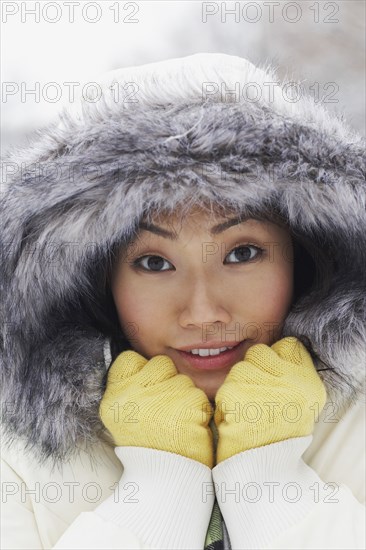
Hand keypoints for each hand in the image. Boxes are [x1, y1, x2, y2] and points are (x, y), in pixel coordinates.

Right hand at [99, 350, 214, 467]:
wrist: (164, 479)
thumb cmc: (144, 446)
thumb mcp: (120, 418)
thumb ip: (128, 389)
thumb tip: (140, 365)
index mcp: (115, 395)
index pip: (129, 358)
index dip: (142, 369)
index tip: (146, 386)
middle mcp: (135, 392)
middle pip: (161, 363)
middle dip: (168, 379)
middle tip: (164, 408)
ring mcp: (162, 396)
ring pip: (183, 379)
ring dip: (184, 396)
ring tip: (175, 422)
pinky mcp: (188, 404)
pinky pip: (199, 396)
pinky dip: (198, 411)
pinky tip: (188, 427)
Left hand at [214, 336, 326, 463]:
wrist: (266, 472)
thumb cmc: (281, 437)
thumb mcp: (303, 404)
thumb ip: (293, 374)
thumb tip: (277, 350)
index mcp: (308, 381)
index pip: (288, 345)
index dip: (275, 358)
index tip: (273, 378)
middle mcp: (290, 380)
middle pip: (259, 352)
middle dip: (252, 371)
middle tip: (258, 399)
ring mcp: (262, 386)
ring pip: (238, 369)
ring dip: (238, 388)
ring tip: (250, 414)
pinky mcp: (236, 395)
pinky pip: (225, 389)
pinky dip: (226, 406)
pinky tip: (238, 422)